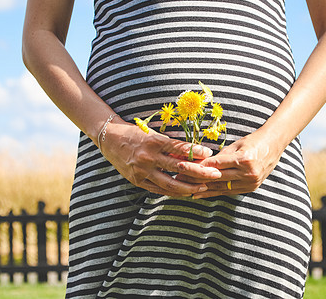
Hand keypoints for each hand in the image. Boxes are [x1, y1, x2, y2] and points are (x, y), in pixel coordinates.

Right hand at [100, 121, 221, 196]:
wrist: (110, 140)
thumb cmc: (135, 134)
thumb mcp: (153, 135)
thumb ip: (171, 146)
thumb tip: (194, 154)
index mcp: (154, 142)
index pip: (180, 148)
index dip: (196, 152)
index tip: (210, 154)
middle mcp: (148, 158)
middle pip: (179, 168)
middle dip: (200, 173)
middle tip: (215, 174)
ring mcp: (142, 171)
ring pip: (170, 184)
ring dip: (189, 187)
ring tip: (203, 187)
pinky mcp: (137, 181)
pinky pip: (160, 190)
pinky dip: (174, 192)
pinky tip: (186, 192)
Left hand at [176, 133, 283, 198]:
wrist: (274, 145)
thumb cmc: (253, 141)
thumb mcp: (236, 145)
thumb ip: (220, 157)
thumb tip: (200, 164)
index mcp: (244, 158)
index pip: (216, 165)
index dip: (198, 167)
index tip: (183, 168)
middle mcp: (249, 172)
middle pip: (217, 178)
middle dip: (197, 179)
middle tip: (180, 179)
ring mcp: (251, 182)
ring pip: (221, 187)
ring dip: (203, 189)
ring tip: (186, 189)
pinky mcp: (251, 188)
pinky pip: (229, 191)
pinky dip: (214, 192)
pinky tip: (201, 194)